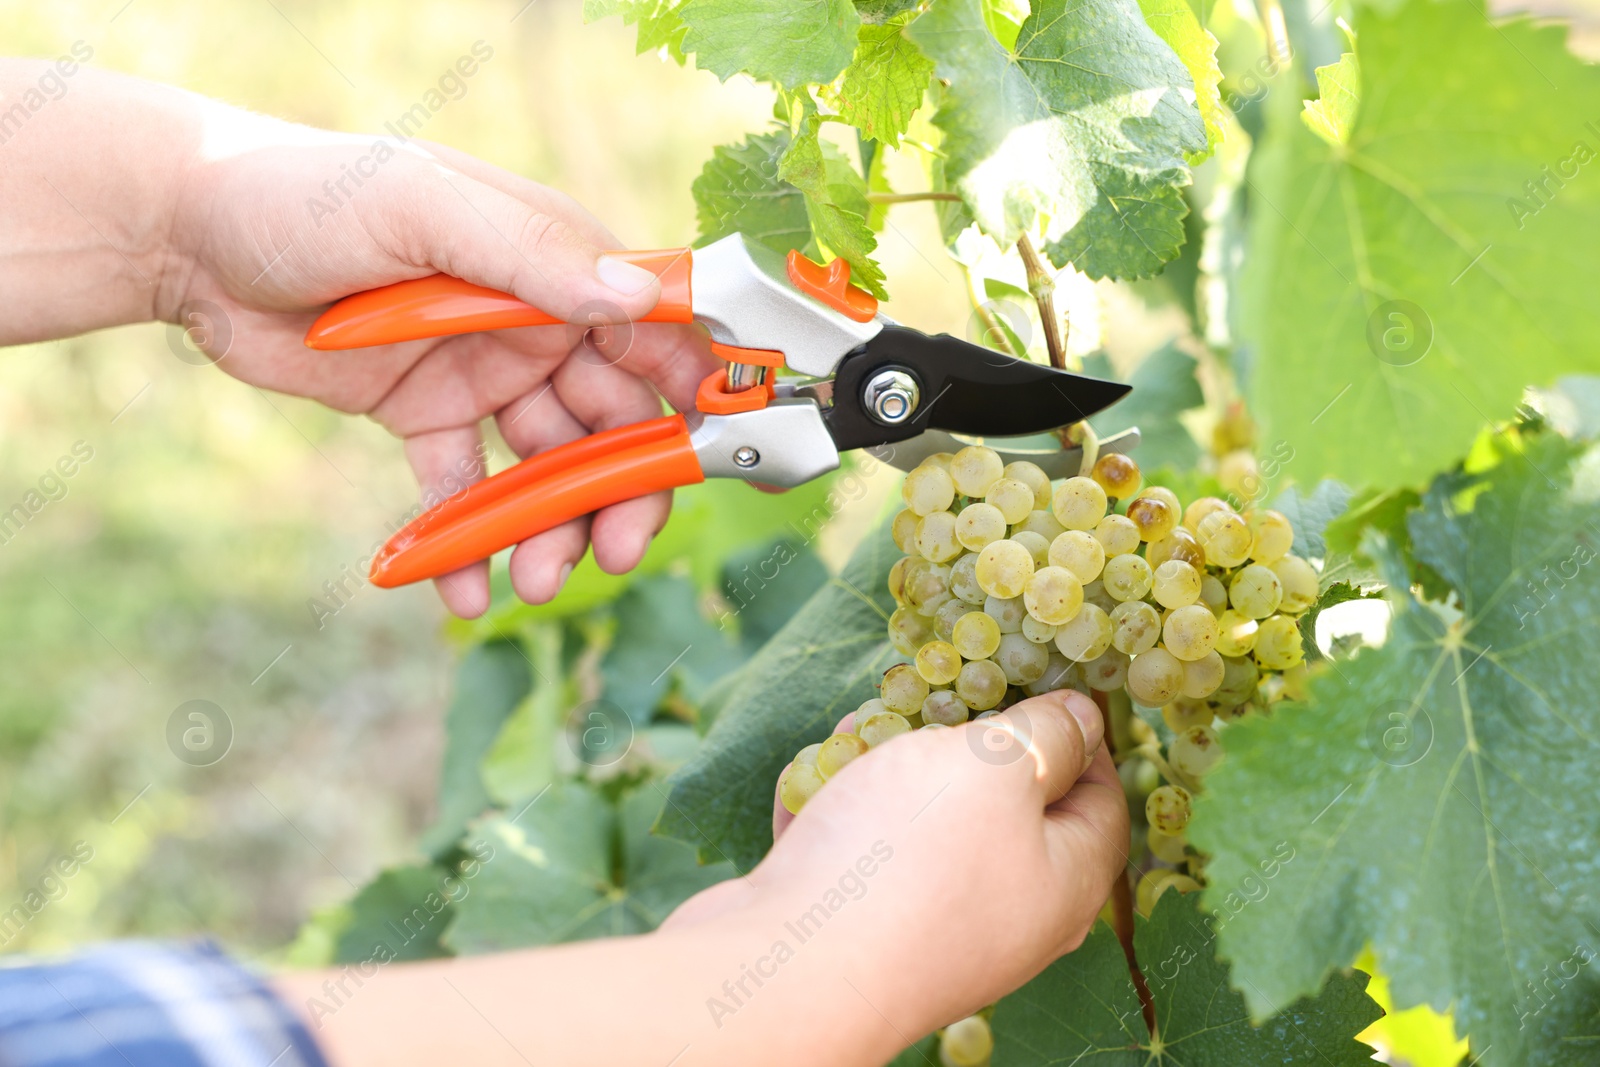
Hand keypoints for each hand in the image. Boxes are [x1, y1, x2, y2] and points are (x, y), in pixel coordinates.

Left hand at [160, 107, 718, 616]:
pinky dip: (468, 541)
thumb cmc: (304, 196)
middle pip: (609, 418)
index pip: (650, 333)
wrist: (186, 240)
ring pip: (546, 464)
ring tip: (533, 581)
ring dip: (550, 525)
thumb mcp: (420, 210)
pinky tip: (467, 592)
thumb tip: (640, 296)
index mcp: (551, 262)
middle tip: (613, 553)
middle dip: (619, 490)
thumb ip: (528, 256)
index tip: (710, 464)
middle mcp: (532, 321)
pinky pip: (463, 487)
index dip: (689, 397)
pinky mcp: (425, 414)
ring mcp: (481, 371)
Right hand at [663, 689, 1128, 1038]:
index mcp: (1066, 884)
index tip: (1035, 685)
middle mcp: (1011, 920)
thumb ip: (1045, 734)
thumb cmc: (910, 859)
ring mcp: (933, 933)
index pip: (1103, 799)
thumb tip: (1083, 718)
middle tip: (939, 698)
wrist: (788, 973)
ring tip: (864, 722)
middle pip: (1009, 813)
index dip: (1079, 735)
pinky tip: (816, 770)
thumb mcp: (996, 766)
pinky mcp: (863, 937)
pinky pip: (865, 858)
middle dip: (970, 746)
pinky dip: (847, 809)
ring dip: (896, 770)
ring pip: (928, 832)